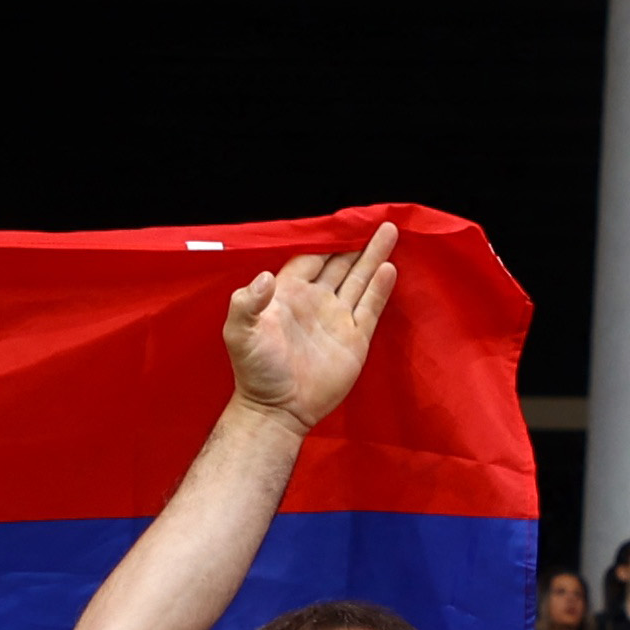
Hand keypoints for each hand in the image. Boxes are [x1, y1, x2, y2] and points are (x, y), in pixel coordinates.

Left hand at [224, 222, 404, 429]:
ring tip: (389, 231)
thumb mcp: (239, 333)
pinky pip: (370, 308)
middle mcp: (315, 301)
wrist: (278, 408)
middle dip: (355, 243)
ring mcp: (337, 319)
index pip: (310, 258)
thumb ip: (246, 303)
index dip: (325, 241)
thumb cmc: (255, 370)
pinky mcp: (355, 339)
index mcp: (288, 294)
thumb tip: (264, 277)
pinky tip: (390, 268)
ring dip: (374, 256)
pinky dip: (380, 288)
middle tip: (372, 220)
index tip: (341, 222)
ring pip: (359, 279)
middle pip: (339, 264)